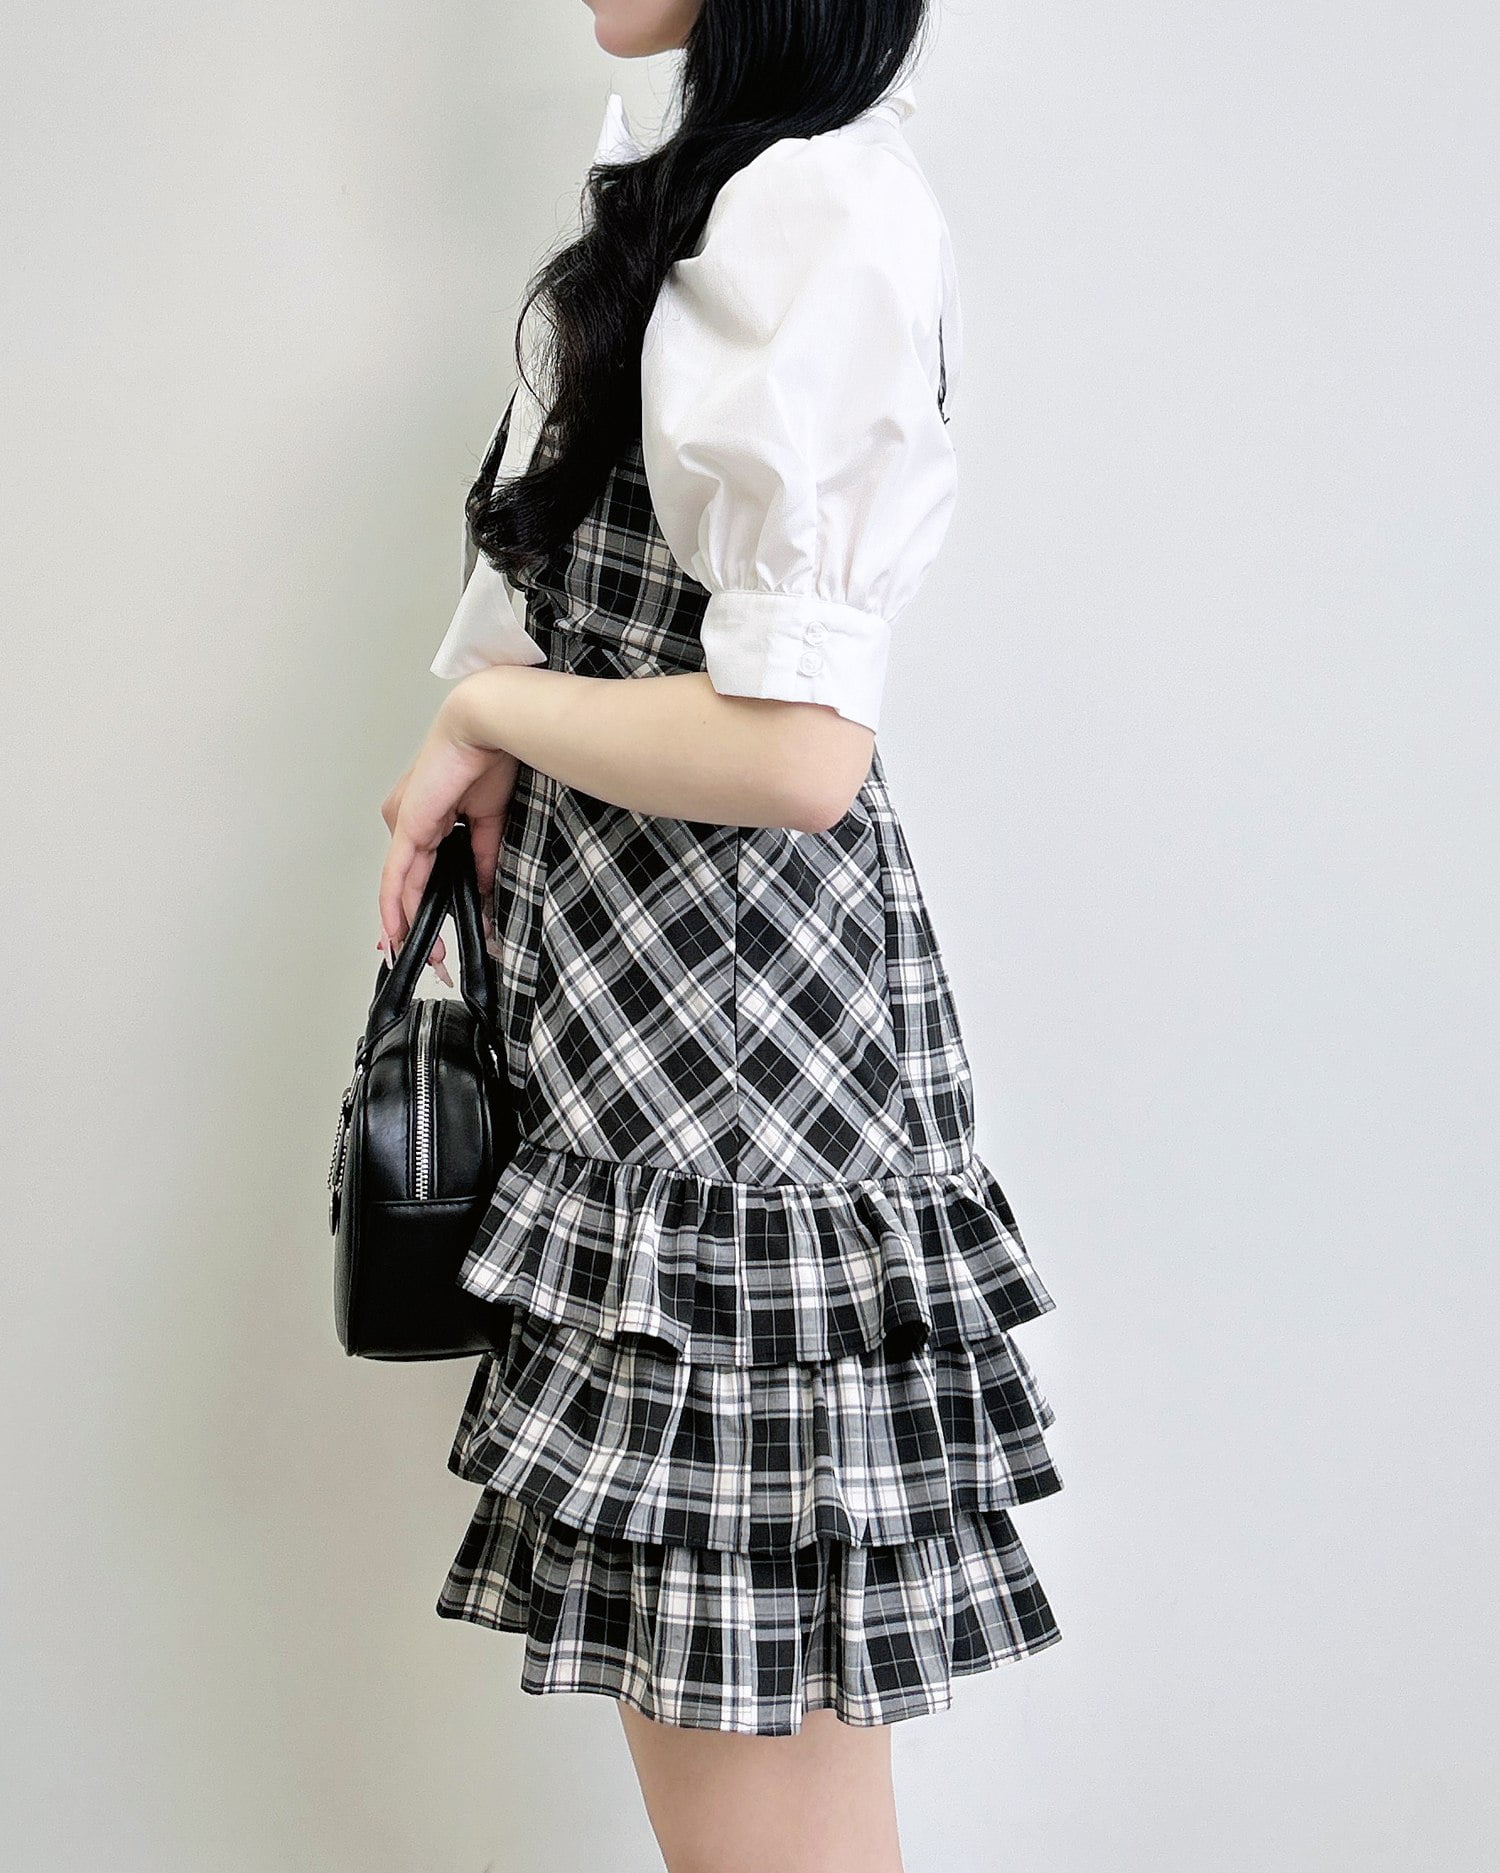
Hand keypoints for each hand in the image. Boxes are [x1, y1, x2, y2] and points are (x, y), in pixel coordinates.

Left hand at [378, 692, 518, 983]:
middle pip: (407, 883)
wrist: (490, 728)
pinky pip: (396, 876)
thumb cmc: (494, 758)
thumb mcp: (490, 822)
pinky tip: (395, 931)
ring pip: (401, 885)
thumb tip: (484, 890)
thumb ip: (484, 857)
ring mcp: (406, 824)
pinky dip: (395, 905)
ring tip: (416, 954)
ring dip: (407, 923)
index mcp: (431, 815)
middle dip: (413, 923)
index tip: (432, 934)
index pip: (422, 870)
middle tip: (427, 956)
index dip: (423, 903)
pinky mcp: (407, 826)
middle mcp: (411, 820)